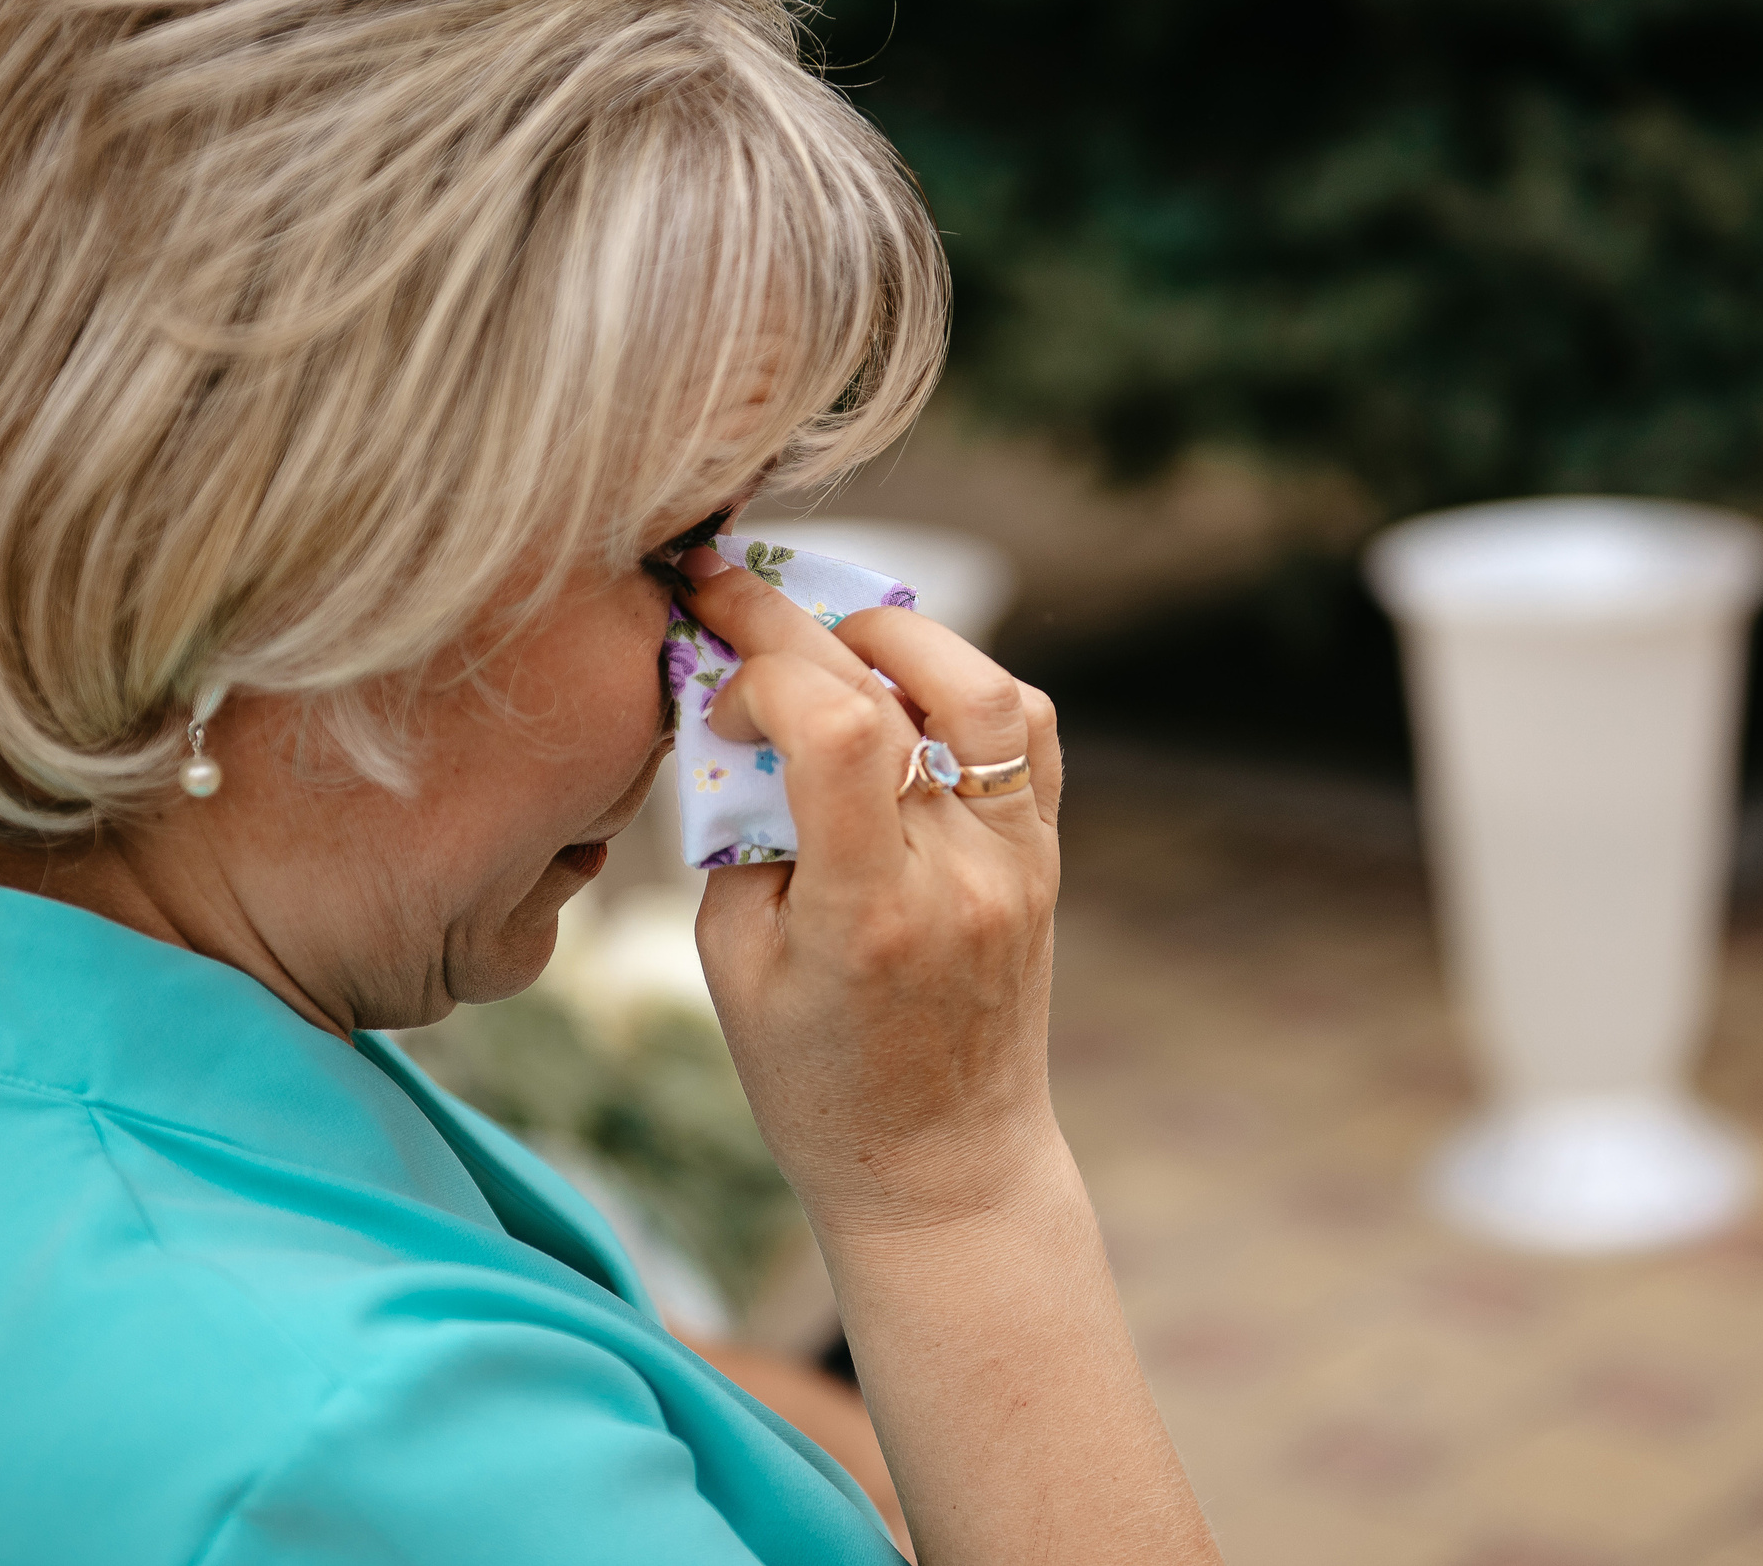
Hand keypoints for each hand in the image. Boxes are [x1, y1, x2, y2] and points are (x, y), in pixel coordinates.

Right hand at [676, 547, 1063, 1241]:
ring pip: (980, 686)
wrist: (944, 1165)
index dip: (765, 670)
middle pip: (893, 690)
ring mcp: (1016, 859)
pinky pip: (1024, 727)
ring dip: (894, 637)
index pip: (840, 729)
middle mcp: (959, 874)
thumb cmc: (817, 1083)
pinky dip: (960, 682)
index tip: (718, 690)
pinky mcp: (1043, 854)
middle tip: (729, 596)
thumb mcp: (733, 966)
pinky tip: (901, 691)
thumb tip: (735, 711)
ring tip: (828, 643)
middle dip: (793, 623)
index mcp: (870, 913)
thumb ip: (734, 831)